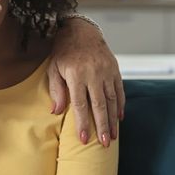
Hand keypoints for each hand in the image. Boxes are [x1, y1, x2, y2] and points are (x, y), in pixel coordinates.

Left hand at [48, 18, 124, 146]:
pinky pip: (120, 90)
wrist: (81, 30)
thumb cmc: (63, 52)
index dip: (83, 123)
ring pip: (112, 100)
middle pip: (99, 105)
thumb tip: (56, 112)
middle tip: (104, 144)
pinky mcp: (115, 69)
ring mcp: (106, 71)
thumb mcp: (53, 68)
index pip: (80, 104)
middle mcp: (94, 74)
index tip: (84, 139)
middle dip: (102, 126)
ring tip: (113, 137)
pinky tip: (120, 118)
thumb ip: (56, 90)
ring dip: (113, 119)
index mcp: (76, 75)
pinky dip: (121, 105)